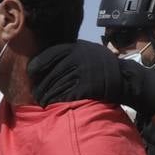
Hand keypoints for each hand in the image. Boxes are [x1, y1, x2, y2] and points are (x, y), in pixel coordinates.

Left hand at [29, 47, 154, 118]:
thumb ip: (69, 52)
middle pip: (49, 75)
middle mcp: (77, 58)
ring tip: (43, 102)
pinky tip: (54, 106)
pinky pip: (65, 96)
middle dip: (41, 87)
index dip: (36, 66)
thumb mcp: (87, 50)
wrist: (124, 78)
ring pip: (55, 87)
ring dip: (46, 97)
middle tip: (36, 95)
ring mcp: (81, 73)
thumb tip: (44, 60)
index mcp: (75, 48)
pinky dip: (58, 102)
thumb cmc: (102, 66)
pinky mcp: (86, 87)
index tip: (31, 74)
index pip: (48, 56)